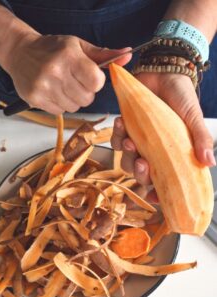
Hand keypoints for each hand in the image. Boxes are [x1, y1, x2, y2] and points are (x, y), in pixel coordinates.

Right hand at [2, 33, 130, 113]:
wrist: (20, 53)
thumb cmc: (52, 48)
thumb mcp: (78, 46)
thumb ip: (103, 54)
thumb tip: (128, 55)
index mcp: (69, 56)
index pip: (96, 82)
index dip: (96, 82)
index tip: (89, 76)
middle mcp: (55, 72)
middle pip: (87, 99)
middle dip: (85, 92)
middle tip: (74, 81)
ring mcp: (43, 87)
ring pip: (74, 107)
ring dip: (72, 100)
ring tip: (62, 86)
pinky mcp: (35, 99)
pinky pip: (59, 112)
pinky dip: (60, 104)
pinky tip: (53, 92)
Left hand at [111, 72, 215, 186]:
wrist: (165, 73)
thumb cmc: (181, 97)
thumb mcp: (193, 117)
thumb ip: (200, 139)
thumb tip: (209, 163)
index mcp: (170, 154)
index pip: (163, 180)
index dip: (158, 193)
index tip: (154, 197)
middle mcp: (152, 151)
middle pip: (140, 174)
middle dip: (139, 173)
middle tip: (142, 162)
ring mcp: (138, 141)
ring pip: (125, 160)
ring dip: (126, 154)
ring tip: (130, 140)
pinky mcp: (125, 129)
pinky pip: (115, 140)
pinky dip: (116, 135)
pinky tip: (121, 122)